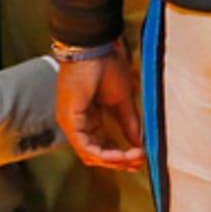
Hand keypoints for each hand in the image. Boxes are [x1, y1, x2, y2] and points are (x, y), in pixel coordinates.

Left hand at [55, 46, 145, 169]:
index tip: (141, 156)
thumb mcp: (123, 98)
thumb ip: (129, 121)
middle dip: (119, 161)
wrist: (94, 48)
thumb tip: (140, 141)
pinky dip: (102, 154)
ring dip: (113, 160)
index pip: (103, 144)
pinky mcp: (69, 121)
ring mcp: (71, 124)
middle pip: (96, 153)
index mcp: (90, 117)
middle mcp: (78, 124)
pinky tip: (119, 155)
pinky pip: (85, 147)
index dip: (121, 153)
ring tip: (134, 158)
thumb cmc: (106, 65)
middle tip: (139, 162)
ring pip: (90, 154)